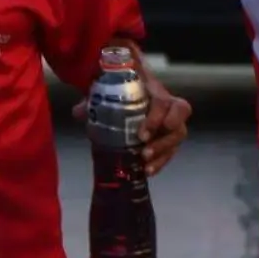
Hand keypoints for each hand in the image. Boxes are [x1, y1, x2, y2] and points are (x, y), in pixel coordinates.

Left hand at [71, 72, 191, 177]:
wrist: (126, 88)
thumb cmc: (119, 86)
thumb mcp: (105, 88)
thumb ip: (93, 98)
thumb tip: (79, 112)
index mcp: (153, 90)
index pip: (165, 101)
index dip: (157, 117)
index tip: (142, 133)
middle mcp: (167, 105)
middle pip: (180, 119)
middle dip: (164, 139)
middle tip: (145, 151)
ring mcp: (169, 122)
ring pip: (177, 137)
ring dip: (163, 153)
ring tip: (145, 163)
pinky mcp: (166, 137)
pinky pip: (170, 150)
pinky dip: (160, 162)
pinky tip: (147, 171)